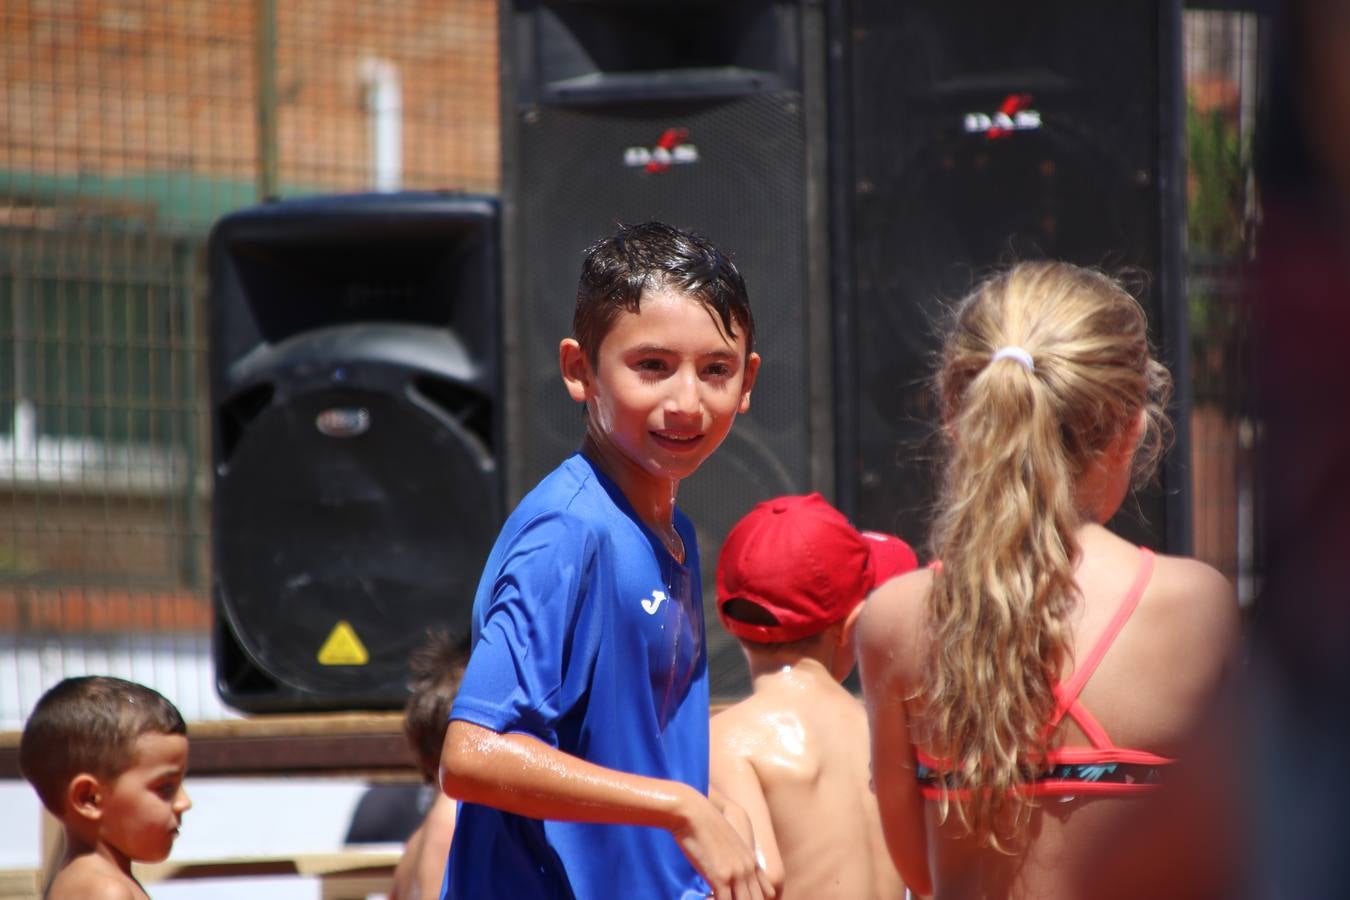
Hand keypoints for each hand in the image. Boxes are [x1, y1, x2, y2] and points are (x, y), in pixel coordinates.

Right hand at [670, 785, 775, 899]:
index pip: (767, 892)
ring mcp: (737, 874)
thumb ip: (731, 858)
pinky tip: (704, 899)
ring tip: (712, 898)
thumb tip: (722, 871)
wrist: (692, 812)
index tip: (737, 896)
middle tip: (723, 897)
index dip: (755, 899)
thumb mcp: (725, 842)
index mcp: (752, 861)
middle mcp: (749, 869)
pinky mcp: (721, 878)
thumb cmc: (703, 825)